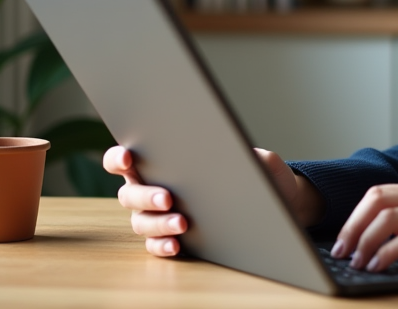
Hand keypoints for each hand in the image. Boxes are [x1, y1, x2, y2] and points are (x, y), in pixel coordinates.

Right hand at [103, 145, 324, 256]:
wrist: (278, 203)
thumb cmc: (260, 174)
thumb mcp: (260, 158)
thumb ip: (247, 151)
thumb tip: (236, 151)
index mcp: (163, 160)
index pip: (126, 158)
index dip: (119, 157)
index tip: (128, 156)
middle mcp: (152, 188)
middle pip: (129, 193)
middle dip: (145, 195)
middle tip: (168, 197)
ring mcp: (157, 216)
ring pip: (141, 221)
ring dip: (158, 222)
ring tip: (183, 223)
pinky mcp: (169, 239)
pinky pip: (155, 246)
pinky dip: (163, 245)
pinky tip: (177, 244)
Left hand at [332, 181, 397, 271]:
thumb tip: (391, 235)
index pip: (381, 192)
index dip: (356, 214)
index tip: (345, 237)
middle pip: (377, 200)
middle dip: (352, 225)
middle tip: (342, 249)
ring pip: (388, 217)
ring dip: (364, 240)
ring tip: (357, 261)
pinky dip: (387, 253)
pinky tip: (380, 266)